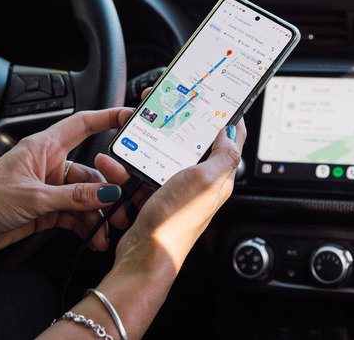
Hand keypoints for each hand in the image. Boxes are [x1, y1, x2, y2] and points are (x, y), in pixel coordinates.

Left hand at [0, 108, 132, 257]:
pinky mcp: (44, 211)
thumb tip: (106, 193)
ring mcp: (48, 190)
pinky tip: (93, 237)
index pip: (82, 125)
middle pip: (91, 171)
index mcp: (43, 148)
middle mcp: (48, 166)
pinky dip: (85, 227)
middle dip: (108, 188)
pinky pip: (74, 215)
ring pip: (85, 198)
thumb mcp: (33, 197)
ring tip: (106, 230)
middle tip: (120, 202)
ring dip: (97, 214)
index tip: (130, 119)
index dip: (107, 118)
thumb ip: (73, 197)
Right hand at [44, 121, 245, 339]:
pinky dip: (133, 164)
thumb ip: (223, 154)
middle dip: (179, 121)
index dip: (225, 114)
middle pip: (194, 141)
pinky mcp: (157, 197)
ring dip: (149, 144)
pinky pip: (146, 171)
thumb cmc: (174, 223)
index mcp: (219, 177)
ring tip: (134, 137)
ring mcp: (178, 190)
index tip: (215, 96)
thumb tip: (231, 130)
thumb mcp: (205, 181)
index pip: (231, 138)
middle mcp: (201, 182)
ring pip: (166, 154)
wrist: (144, 257)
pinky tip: (122, 162)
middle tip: (165, 105)